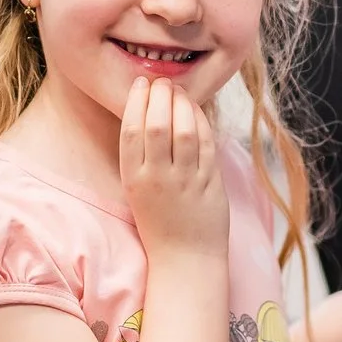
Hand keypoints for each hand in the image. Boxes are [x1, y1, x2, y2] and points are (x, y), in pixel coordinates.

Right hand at [119, 77, 225, 260]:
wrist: (185, 259)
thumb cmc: (160, 221)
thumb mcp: (138, 188)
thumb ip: (142, 155)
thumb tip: (148, 111)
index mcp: (134, 179)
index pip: (130, 130)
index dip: (136, 101)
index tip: (140, 84)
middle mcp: (158, 179)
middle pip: (157, 125)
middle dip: (160, 96)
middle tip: (162, 82)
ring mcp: (186, 181)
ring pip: (184, 130)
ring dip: (182, 104)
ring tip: (178, 91)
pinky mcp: (210, 184)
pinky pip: (207, 143)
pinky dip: (201, 121)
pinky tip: (196, 110)